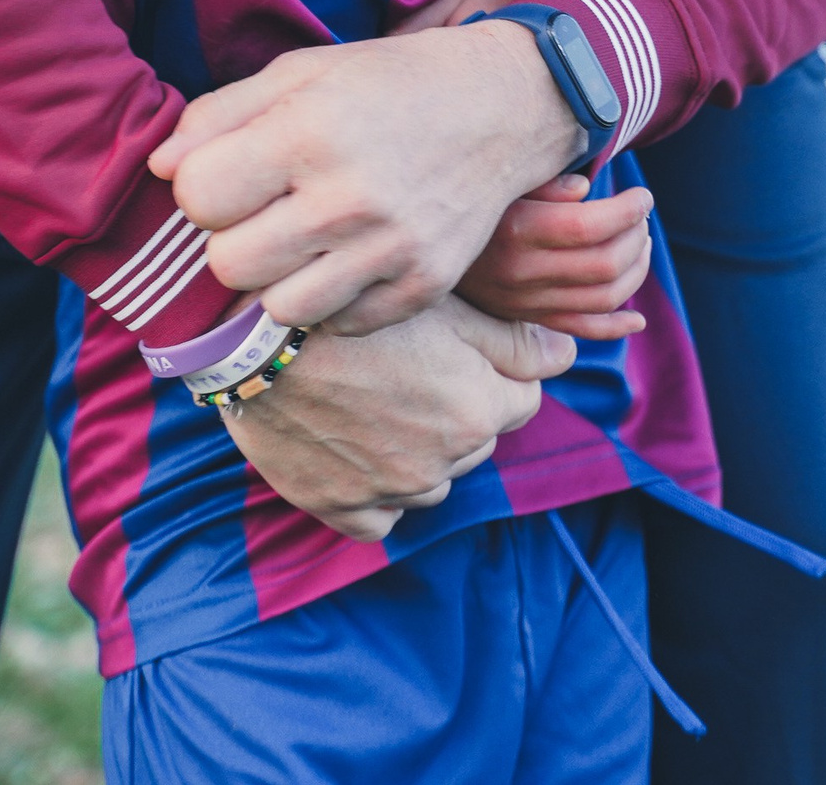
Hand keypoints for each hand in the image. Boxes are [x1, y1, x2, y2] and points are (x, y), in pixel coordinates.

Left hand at [147, 22, 581, 334]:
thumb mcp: (300, 73)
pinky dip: (332, 299)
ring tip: (303, 240)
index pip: (198, 197)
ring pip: (278, 308)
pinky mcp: (422, 287)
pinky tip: (347, 258)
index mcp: (309, 131)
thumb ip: (218, 116)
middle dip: (233, 240)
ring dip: (279, 278)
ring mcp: (391, 250)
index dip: (202, 187)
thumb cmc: (386, 85)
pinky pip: (338, 324)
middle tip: (265, 213)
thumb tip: (159, 169)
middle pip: (229, 265)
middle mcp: (350, 197)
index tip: (231, 173)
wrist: (501, 108)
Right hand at [224, 294, 574, 540]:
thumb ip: (516, 341)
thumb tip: (570, 356)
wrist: (255, 334)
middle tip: (411, 369)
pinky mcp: (337, 506)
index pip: (522, 401)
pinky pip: (378, 520)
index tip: (456, 349)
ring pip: (432, 482)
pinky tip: (361, 457)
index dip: (492, 371)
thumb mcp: (446, 306)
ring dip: (422, 455)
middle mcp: (442, 462)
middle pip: (476, 441)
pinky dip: (379, 496)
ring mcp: (388, 490)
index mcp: (478, 411)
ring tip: (382, 406)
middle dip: (460, 411)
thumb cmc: (355, 307)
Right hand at [459, 174, 651, 340]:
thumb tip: (585, 190)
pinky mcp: (528, 319)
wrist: (427, 247)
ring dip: (635, 272)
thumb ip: (543, 182)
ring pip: (602, 298)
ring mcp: (526, 301)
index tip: (642, 196)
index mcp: (517, 230)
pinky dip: (615, 328)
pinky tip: (637, 320)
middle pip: (604, 265)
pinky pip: (580, 330)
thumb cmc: (470, 202)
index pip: (590, 227)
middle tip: (642, 217)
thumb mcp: (500, 181)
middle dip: (636, 238)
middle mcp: (523, 272)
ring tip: (641, 245)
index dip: (629, 210)